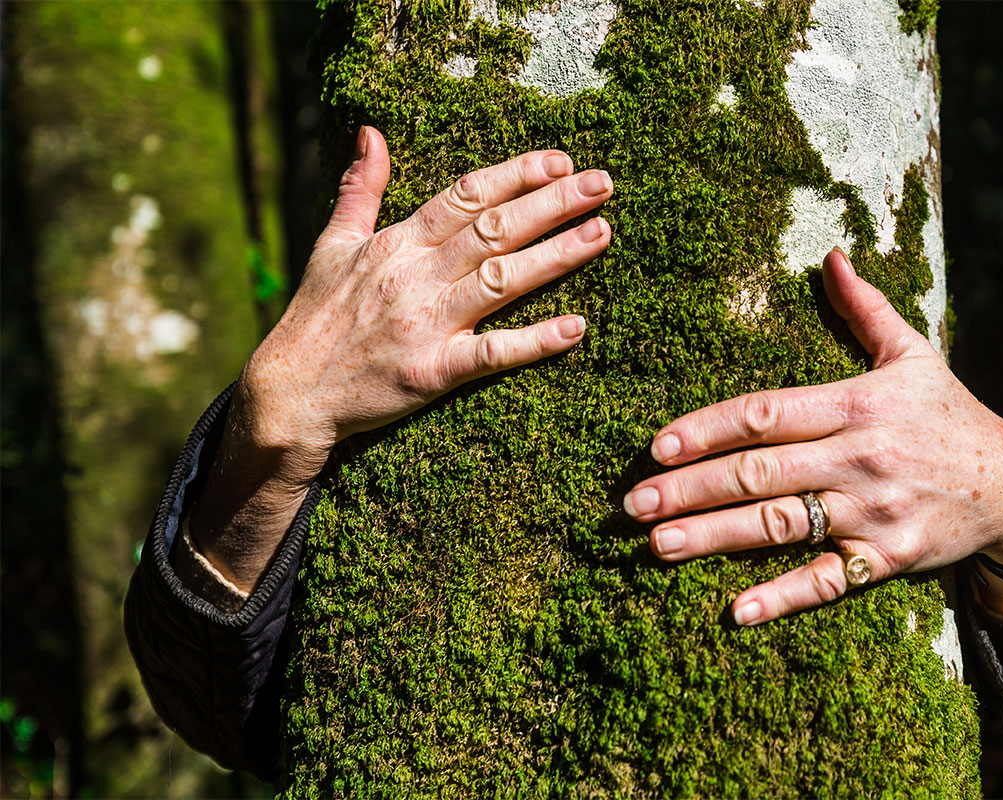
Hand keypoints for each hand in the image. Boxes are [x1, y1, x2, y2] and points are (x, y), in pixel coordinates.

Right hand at [190, 127, 613, 590]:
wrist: (290, 393)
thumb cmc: (315, 317)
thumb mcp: (331, 243)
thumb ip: (360, 189)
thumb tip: (371, 133)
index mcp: (396, 243)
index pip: (465, 196)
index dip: (515, 175)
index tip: (559, 160)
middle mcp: (415, 276)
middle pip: (495, 229)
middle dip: (553, 203)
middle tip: (603, 183)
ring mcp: (426, 324)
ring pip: (502, 280)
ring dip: (556, 256)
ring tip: (601, 233)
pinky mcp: (433, 372)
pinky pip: (492, 354)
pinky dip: (534, 341)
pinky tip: (575, 327)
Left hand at [624, 247, 1002, 624]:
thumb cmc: (950, 415)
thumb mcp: (914, 354)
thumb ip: (867, 309)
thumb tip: (831, 255)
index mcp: (856, 404)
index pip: (764, 412)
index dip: (707, 428)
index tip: (658, 445)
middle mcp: (859, 457)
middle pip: (759, 472)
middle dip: (689, 488)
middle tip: (632, 504)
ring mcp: (872, 511)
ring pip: (780, 526)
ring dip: (714, 537)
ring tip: (657, 546)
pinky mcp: (888, 557)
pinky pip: (829, 580)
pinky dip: (783, 596)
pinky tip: (736, 610)